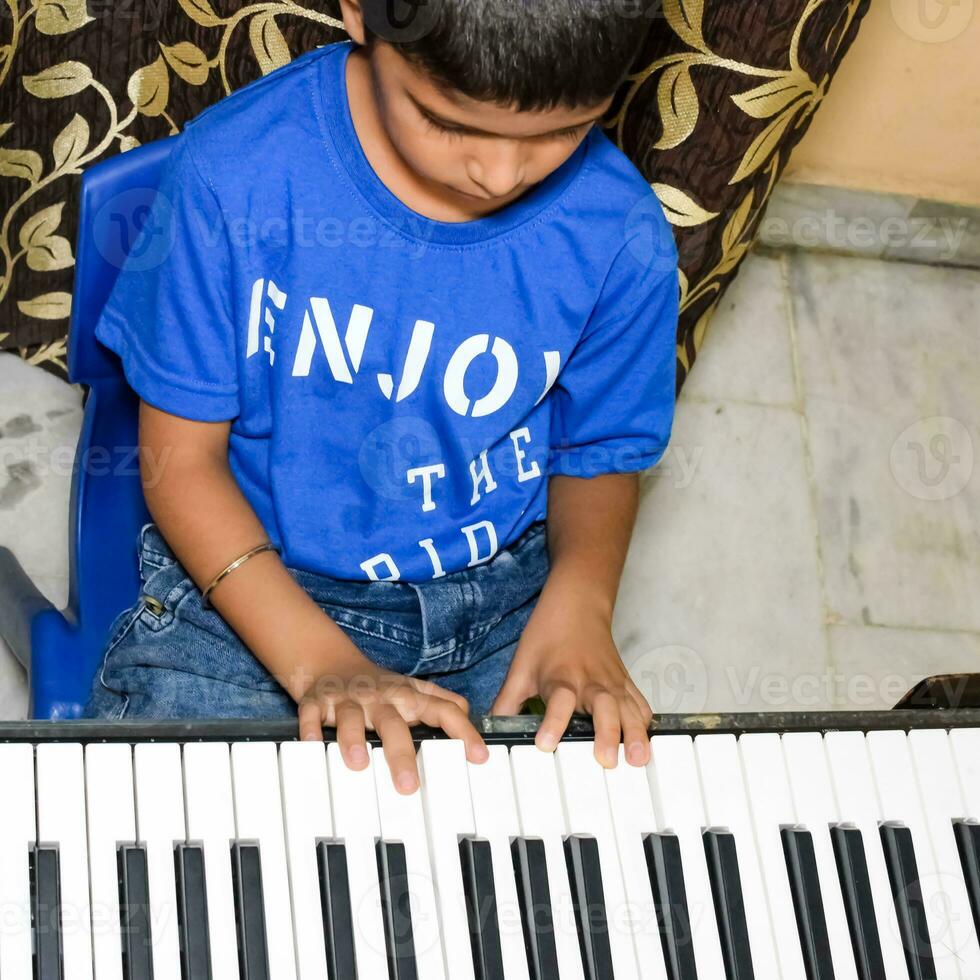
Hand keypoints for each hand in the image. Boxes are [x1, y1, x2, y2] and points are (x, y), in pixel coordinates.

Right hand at [297, 650, 487, 792]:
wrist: (331, 662)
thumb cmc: (380, 687)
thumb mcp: (414, 690)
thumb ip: (444, 704)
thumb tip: (473, 719)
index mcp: (409, 696)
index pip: (443, 710)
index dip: (463, 732)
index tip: (479, 757)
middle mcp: (381, 697)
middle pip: (394, 724)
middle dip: (401, 754)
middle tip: (409, 786)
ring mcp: (349, 699)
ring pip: (352, 718)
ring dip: (353, 739)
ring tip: (358, 764)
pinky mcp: (318, 701)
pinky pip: (312, 714)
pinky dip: (310, 729)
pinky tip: (311, 745)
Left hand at [490, 595, 652, 768]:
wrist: (577, 603)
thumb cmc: (548, 635)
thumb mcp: (521, 666)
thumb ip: (507, 702)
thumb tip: (490, 731)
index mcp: (561, 678)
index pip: (558, 702)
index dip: (552, 723)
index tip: (544, 745)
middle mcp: (590, 682)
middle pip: (603, 707)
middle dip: (607, 734)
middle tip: (606, 760)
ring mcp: (612, 683)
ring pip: (629, 708)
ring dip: (635, 734)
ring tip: (638, 760)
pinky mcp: (625, 683)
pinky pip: (640, 704)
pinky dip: (645, 724)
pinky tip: (647, 743)